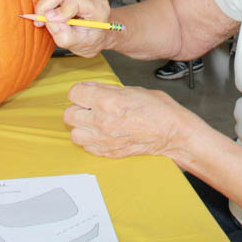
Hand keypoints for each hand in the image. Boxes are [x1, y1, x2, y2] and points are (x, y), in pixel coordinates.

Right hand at [33, 0, 110, 56]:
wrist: (99, 34)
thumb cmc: (91, 40)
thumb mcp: (79, 45)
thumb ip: (64, 36)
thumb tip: (49, 21)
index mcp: (97, 7)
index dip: (59, 10)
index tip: (49, 22)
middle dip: (45, 6)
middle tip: (40, 22)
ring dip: (47, 6)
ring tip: (50, 21)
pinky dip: (50, 4)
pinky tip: (56, 15)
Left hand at [64, 82, 193, 158]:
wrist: (172, 133)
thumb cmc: (159, 110)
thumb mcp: (132, 89)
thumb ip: (108, 90)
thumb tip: (92, 90)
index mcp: (108, 101)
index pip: (74, 93)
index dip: (80, 91)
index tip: (87, 92)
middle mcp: (102, 121)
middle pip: (69, 114)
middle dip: (79, 108)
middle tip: (89, 107)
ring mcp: (104, 139)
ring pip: (74, 133)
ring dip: (82, 126)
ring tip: (94, 122)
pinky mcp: (108, 152)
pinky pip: (86, 146)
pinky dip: (90, 140)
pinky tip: (101, 133)